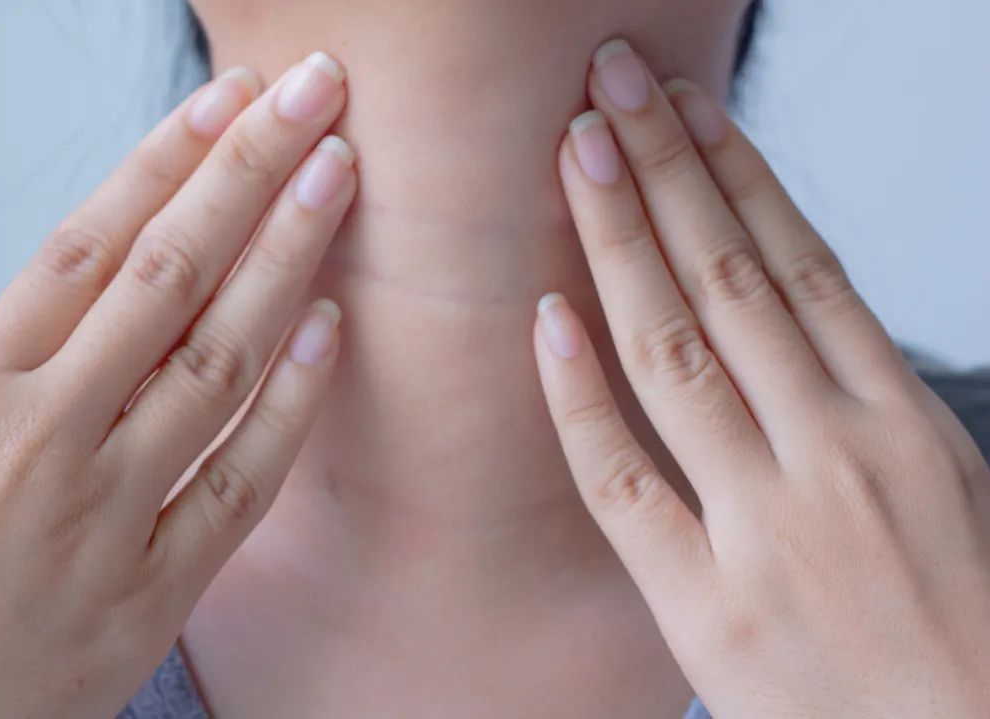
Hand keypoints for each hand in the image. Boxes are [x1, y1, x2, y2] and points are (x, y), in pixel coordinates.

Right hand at [0, 52, 354, 718]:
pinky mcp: (157, 589)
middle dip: (248, 174)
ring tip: (338, 176)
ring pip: (217, 358)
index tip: (228, 100)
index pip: (87, 245)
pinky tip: (333, 328)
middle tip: (316, 96)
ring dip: (286, 258)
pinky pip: (241, 481)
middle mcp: (44, 436)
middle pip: (168, 274)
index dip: (166, 161)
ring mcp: (108, 512)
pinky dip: (292, 403)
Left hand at [535, 38, 989, 716]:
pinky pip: (624, 479)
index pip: (802, 265)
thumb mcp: (948, 489)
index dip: (738, 175)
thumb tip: (799, 318)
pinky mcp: (704, 603)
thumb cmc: (966, 627)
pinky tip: (548, 315)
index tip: (689, 109)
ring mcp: (768, 526)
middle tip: (611, 89)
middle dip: (665, 171)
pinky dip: (580, 395)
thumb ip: (868, 402)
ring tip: (578, 152)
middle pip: (731, 280)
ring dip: (620, 240)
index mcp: (905, 423)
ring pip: (676, 351)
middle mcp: (836, 455)